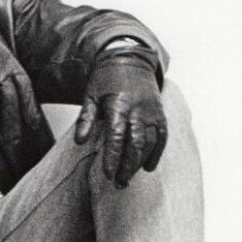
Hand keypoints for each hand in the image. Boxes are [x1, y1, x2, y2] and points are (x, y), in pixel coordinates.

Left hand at [75, 46, 166, 187]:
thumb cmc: (105, 80)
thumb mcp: (90, 96)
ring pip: (149, 143)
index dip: (113, 157)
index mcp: (118, 105)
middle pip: (135, 144)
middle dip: (127, 166)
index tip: (108, 174)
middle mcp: (138, 110)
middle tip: (118, 183)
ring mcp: (152, 112)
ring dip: (139, 163)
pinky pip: (162, 137)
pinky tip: (148, 167)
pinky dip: (156, 153)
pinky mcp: (160, 114)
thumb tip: (79, 142)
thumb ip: (85, 119)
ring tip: (128, 179)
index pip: (116, 136)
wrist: (130, 59)